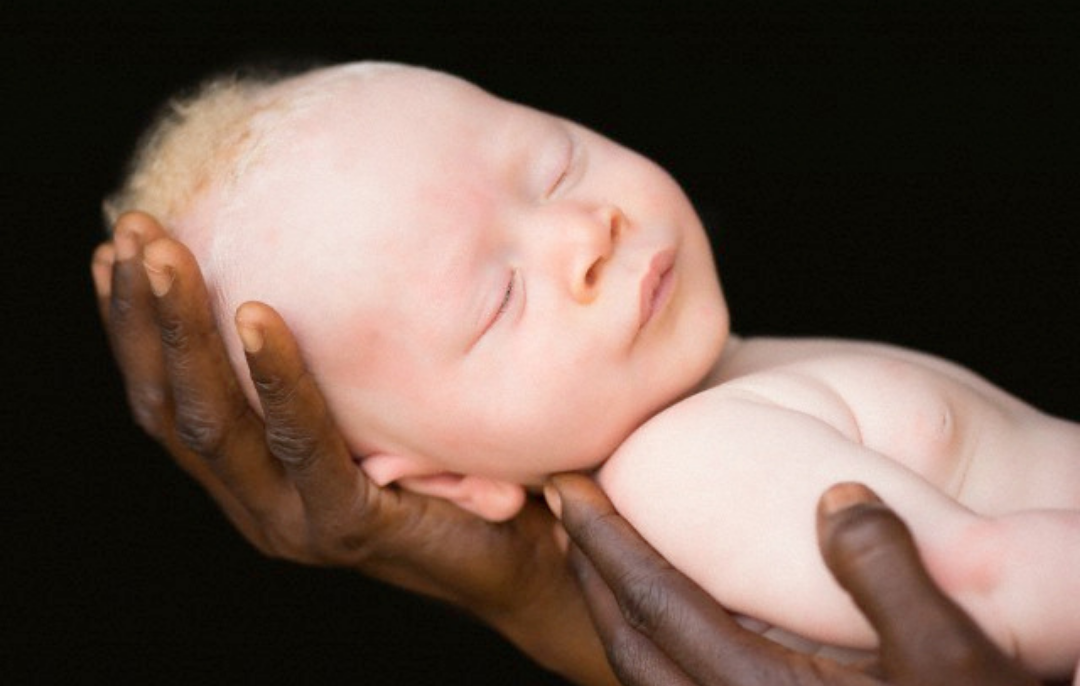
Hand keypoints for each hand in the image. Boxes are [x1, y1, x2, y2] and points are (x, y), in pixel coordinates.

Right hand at [91, 212, 616, 685]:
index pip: (168, 401)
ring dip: (184, 331)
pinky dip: (276, 376)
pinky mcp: (347, 525)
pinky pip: (302, 441)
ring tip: (165, 257)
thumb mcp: (378, 415)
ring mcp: (295, 521)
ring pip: (215, 421)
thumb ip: (335, 373)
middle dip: (145, 315)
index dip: (134, 329)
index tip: (117, 253)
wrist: (527, 565)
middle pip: (172, 405)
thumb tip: (319, 261)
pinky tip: (257, 315)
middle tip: (134, 234)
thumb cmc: (455, 478)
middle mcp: (258, 503)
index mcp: (252, 478)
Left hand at [547, 474, 1047, 685]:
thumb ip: (886, 569)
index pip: (654, 603)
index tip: (567, 487)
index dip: (604, 541)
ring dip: (614, 605)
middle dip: (591, 568)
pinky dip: (650, 640)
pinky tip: (668, 613)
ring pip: (644, 672)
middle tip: (564, 508)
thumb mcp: (953, 650)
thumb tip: (837, 495)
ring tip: (600, 551)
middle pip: (631, 639)